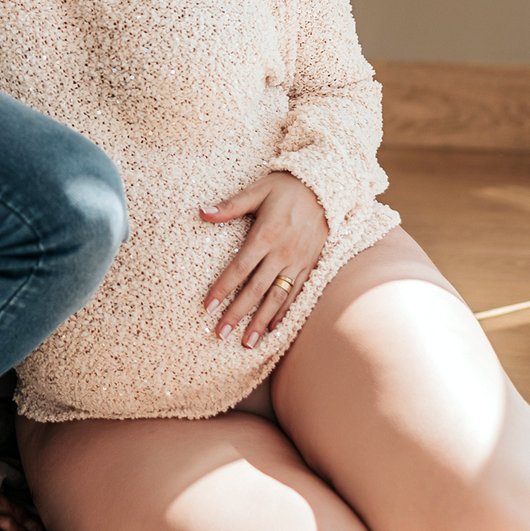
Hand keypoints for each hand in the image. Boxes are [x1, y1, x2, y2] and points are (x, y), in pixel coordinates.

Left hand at [200, 174, 327, 347]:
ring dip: (260, 321)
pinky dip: (284, 313)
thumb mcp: (257, 190)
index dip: (222, 288)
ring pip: (277, 298)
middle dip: (237, 313)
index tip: (207, 307)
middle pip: (256, 290)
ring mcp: (298, 263)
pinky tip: (272, 328)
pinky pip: (296, 294)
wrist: (327, 188)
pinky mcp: (310, 266)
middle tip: (220, 333)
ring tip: (247, 342)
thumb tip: (202, 211)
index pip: (239, 268)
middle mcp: (282, 254)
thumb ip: (230, 206)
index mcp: (266, 235)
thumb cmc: (287, 188)